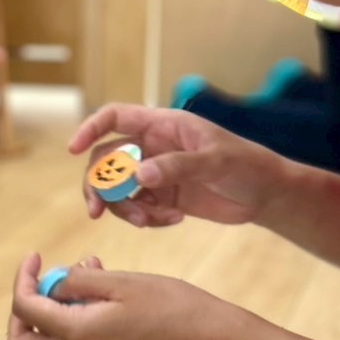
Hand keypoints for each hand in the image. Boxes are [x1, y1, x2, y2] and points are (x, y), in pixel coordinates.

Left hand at [7, 253, 245, 339]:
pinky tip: (100, 285)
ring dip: (54, 306)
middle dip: (23, 308)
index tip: (36, 256)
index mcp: (76, 335)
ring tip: (86, 270)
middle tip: (43, 278)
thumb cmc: (170, 306)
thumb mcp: (120, 283)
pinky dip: (74, 314)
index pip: (24, 310)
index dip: (23, 279)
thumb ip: (77, 281)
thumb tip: (49, 282)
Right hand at [71, 104, 291, 229]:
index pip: (115, 118)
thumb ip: (177, 166)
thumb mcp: (216, 162)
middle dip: (99, 187)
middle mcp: (152, 147)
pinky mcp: (161, 198)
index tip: (74, 150)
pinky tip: (173, 220)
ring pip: (117, 190)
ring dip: (124, 209)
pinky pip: (137, 209)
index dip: (91, 129)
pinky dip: (146, 219)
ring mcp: (154, 173)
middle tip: (98, 212)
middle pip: (106, 161)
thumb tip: (139, 176)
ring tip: (148, 221)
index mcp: (162, 125)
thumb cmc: (248, 165)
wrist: (266, 195)